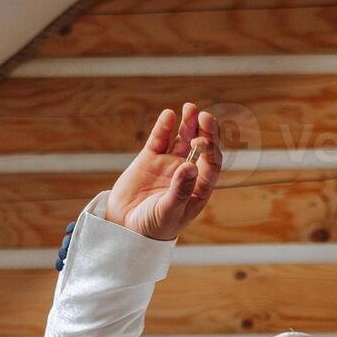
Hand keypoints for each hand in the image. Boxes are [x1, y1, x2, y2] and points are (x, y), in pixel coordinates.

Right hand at [104, 101, 221, 240]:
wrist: (125, 228)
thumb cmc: (153, 227)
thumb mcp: (169, 212)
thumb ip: (180, 190)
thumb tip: (191, 167)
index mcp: (198, 188)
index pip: (211, 164)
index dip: (211, 149)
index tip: (202, 141)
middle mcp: (187, 173)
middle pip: (201, 147)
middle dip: (205, 131)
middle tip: (204, 116)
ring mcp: (168, 164)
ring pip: (182, 139)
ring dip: (188, 123)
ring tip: (189, 108)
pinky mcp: (150, 159)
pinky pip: (160, 139)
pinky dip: (165, 127)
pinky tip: (169, 115)